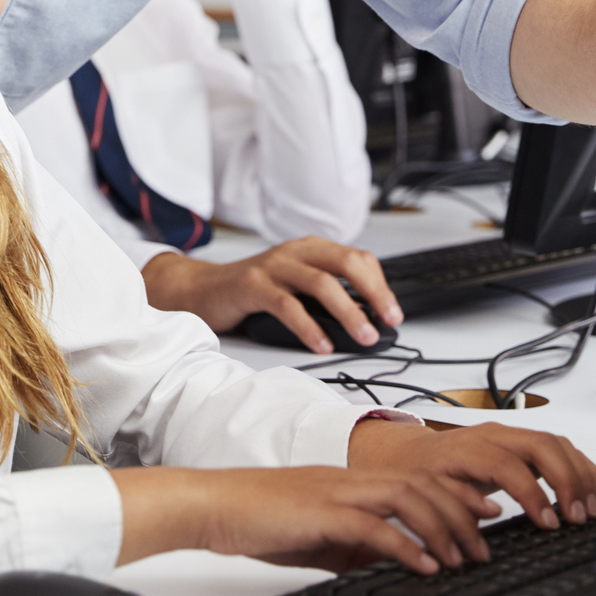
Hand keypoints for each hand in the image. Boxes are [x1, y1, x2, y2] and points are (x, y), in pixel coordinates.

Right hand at [112, 465, 492, 573]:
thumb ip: (358, 541)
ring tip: (462, 558)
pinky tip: (424, 565)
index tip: (484, 515)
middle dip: (461, 514)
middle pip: (422, 483)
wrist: (214, 504)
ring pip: (406, 497)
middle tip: (484, 545)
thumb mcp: (320, 534)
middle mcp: (350, 479)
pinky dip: (405, 545)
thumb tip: (393, 559)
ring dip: (442, 528)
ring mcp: (337, 492)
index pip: (416, 477)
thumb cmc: (259, 518)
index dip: (456, 495)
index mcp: (352, 481)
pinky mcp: (320, 512)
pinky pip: (374, 526)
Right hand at [142, 240, 403, 354]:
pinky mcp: (252, 285)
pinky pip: (288, 305)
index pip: (358, 258)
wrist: (201, 290)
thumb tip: (366, 323)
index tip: (394, 314)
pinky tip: (322, 345)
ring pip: (321, 283)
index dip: (380, 285)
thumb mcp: (295, 286)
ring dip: (348, 312)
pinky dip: (310, 327)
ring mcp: (273, 265)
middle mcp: (295, 251)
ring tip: (363, 337)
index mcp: (310, 249)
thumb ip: (325, 297)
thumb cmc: (253, 292)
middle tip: (388, 322)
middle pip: (346, 263)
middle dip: (374, 293)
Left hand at [346, 418, 595, 530]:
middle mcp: (493, 435)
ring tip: (591, 509)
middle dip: (567, 480)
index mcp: (467, 447)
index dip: (534, 493)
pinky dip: (579, 468)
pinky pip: (559, 448)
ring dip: (579, 474)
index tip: (551, 523)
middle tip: (579, 516)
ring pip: (556, 443)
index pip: (510, 464)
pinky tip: (589, 491)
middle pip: (542, 445)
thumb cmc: (417, 474)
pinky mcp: (522, 443)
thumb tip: (490, 513)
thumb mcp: (427, 491)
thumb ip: (456, 501)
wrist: (410, 453)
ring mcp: (510, 435)